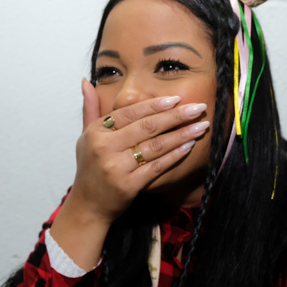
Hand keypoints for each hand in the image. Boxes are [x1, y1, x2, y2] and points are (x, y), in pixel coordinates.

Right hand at [48, 79, 208, 270]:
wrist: (87, 205)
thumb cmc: (89, 168)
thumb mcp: (84, 136)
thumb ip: (90, 108)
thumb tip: (86, 81)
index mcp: (96, 132)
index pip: (129, 112)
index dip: (155, 105)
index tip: (177, 99)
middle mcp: (105, 147)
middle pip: (147, 127)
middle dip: (176, 116)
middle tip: (198, 108)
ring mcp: (116, 167)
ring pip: (155, 146)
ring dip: (181, 134)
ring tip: (201, 126)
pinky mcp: (129, 185)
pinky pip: (157, 166)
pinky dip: (175, 155)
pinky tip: (189, 146)